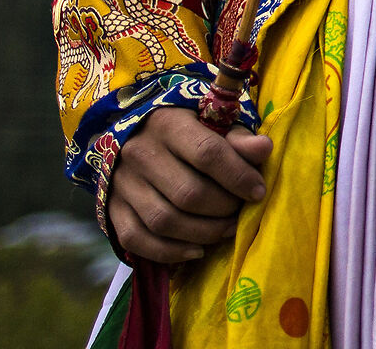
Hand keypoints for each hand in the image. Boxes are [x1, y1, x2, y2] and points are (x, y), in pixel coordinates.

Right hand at [108, 106, 271, 263]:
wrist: (135, 137)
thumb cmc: (187, 130)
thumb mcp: (214, 124)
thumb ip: (238, 138)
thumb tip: (264, 149)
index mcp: (169, 124)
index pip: (207, 153)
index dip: (237, 176)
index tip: (258, 192)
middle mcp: (140, 153)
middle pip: (188, 193)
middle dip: (223, 209)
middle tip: (240, 213)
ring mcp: (122, 184)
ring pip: (164, 221)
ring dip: (203, 233)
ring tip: (226, 231)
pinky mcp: (111, 209)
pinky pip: (137, 240)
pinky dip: (170, 252)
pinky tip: (196, 250)